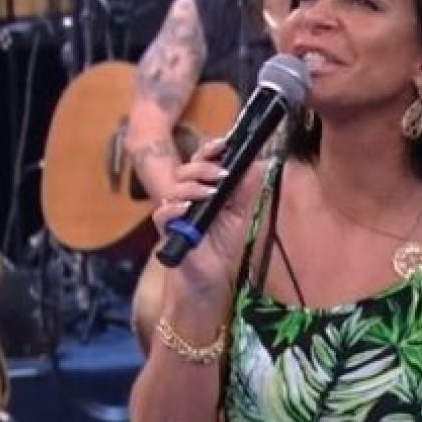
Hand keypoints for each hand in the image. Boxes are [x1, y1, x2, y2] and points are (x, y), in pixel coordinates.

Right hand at [152, 137, 260, 295]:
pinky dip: (176, 208)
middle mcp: (186, 195)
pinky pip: (164, 213)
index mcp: (203, 187)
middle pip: (186, 169)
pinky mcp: (166, 230)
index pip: (202, 161)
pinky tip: (188, 208)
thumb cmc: (222, 245)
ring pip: (175, 187)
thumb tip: (257, 164)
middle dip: (203, 166)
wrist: (211, 277)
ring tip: (210, 192)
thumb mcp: (240, 215)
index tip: (224, 144)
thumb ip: (245, 190)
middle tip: (221, 173)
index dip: (211, 149)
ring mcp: (175, 211)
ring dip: (193, 186)